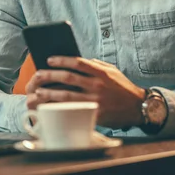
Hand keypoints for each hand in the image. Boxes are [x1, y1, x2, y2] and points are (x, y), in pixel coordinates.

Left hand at [26, 57, 145, 128]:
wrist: (138, 107)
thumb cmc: (122, 88)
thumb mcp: (112, 71)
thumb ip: (95, 65)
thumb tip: (77, 60)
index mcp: (101, 72)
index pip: (78, 62)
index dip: (61, 60)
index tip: (49, 59)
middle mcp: (97, 85)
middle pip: (68, 78)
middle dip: (50, 75)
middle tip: (38, 74)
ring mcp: (95, 100)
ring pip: (66, 95)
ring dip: (49, 93)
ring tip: (37, 91)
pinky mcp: (94, 114)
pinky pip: (72, 110)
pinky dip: (58, 108)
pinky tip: (48, 106)